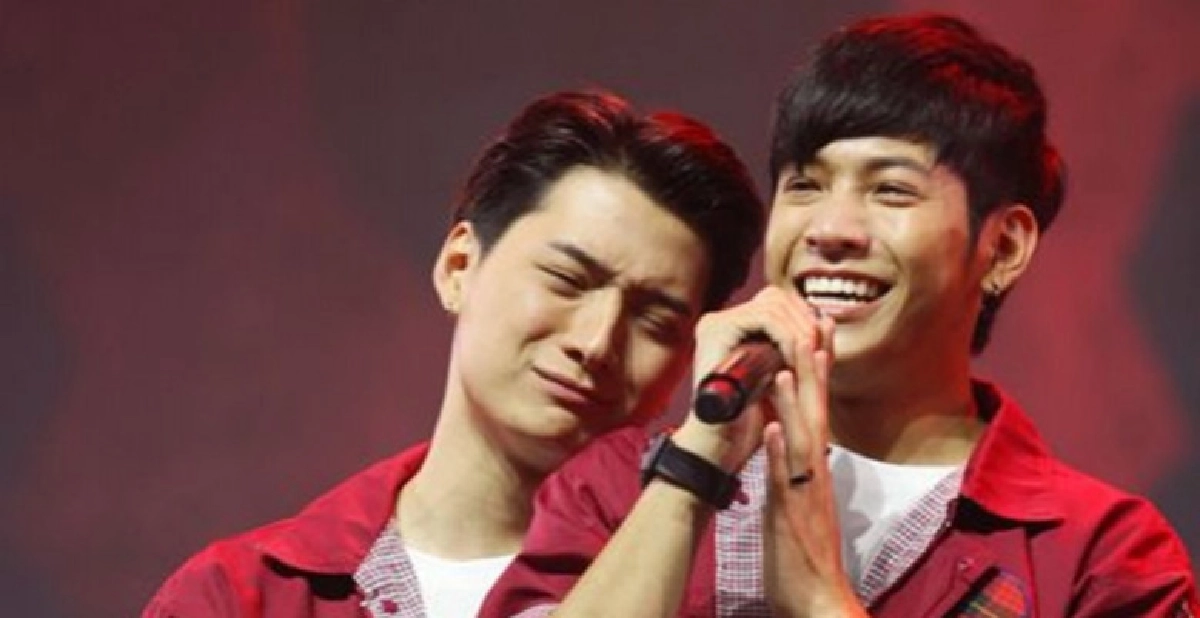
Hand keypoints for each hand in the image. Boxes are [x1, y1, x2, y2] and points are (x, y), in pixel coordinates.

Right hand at [672, 285, 825, 474]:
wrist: (722, 441)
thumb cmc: (750, 416)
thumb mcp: (784, 375)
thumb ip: (803, 350)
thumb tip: (827, 320)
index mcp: (736, 327)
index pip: (778, 301)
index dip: (803, 317)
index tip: (819, 342)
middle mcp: (722, 320)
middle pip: (775, 297)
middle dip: (804, 321)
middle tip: (816, 349)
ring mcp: (716, 323)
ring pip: (772, 305)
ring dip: (797, 330)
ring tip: (805, 357)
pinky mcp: (716, 331)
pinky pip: (763, 318)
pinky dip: (785, 335)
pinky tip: (792, 358)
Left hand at [762, 334, 865, 616]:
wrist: (814, 600)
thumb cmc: (802, 551)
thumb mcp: (797, 498)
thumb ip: (793, 465)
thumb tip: (783, 433)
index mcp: (815, 468)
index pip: (819, 408)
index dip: (819, 369)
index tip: (818, 329)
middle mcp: (815, 474)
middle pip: (817, 412)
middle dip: (815, 368)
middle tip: (816, 322)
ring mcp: (805, 494)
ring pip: (803, 441)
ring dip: (795, 403)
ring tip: (788, 363)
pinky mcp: (790, 517)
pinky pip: (785, 482)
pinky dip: (780, 454)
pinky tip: (772, 429)